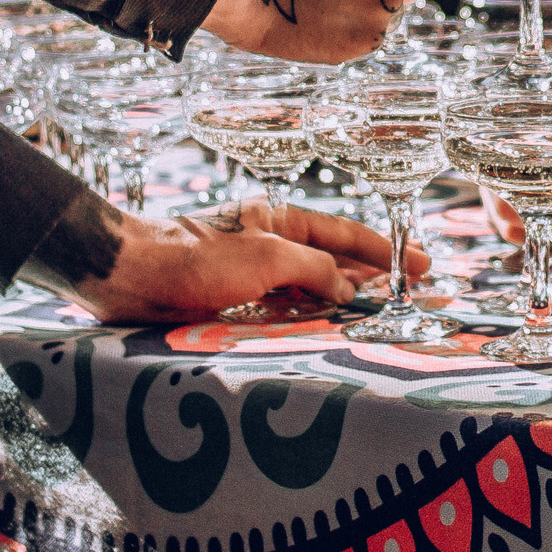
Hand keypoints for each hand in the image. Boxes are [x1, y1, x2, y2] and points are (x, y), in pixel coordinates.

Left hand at [53, 199, 428, 324]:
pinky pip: (284, 311)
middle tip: (412, 295)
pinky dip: (309, 319)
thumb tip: (348, 287)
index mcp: (280, 220)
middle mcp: (269, 244)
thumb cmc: (194, 258)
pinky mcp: (231, 303)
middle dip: (372, 277)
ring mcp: (251, 274)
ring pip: (310, 289)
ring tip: (379, 316)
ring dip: (343, 302)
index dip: (387, 250)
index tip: (423, 263)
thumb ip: (314, 269)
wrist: (128, 276)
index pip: (346, 234)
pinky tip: (324, 332)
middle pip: (333, 261)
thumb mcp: (265, 258)